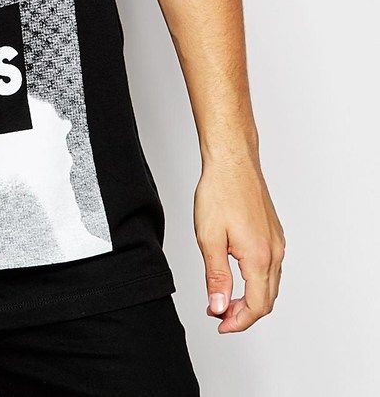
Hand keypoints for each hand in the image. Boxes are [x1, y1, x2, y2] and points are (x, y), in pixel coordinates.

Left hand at [194, 152, 284, 332]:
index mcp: (259, 256)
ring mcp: (277, 241)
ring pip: (270, 284)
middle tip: (218, 314)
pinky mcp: (273, 232)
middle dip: (243, 314)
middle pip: (266, 299)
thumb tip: (218, 306)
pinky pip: (270, 267)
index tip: (219, 324)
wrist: (232, 160)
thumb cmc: (219, 191)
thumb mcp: (209, 237)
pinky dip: (256, 280)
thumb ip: (216, 276)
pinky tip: (237, 275)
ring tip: (223, 298)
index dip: (238, 321)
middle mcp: (274, 251)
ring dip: (250, 298)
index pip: (256, 306)